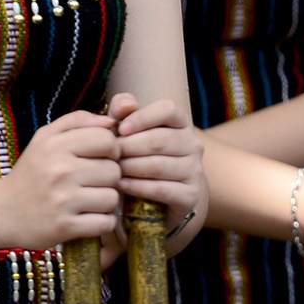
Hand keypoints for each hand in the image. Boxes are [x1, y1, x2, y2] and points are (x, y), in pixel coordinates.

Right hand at [0, 109, 121, 250]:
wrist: (2, 212)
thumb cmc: (31, 173)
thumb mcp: (45, 138)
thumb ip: (78, 121)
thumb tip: (111, 122)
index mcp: (55, 145)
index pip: (107, 140)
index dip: (111, 150)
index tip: (100, 158)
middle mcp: (59, 170)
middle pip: (114, 171)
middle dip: (109, 178)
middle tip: (92, 183)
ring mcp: (63, 200)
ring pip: (113, 198)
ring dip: (106, 202)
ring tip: (89, 201)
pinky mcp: (65, 227)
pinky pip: (106, 222)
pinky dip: (102, 223)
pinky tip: (88, 218)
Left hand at [109, 93, 204, 255]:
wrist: (159, 197)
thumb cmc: (138, 156)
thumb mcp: (128, 130)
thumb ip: (123, 110)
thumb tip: (125, 106)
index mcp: (181, 123)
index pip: (168, 109)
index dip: (142, 117)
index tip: (120, 129)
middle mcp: (193, 144)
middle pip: (159, 140)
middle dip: (128, 147)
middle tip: (109, 155)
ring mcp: (194, 170)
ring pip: (158, 165)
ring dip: (130, 168)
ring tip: (112, 170)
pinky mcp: (190, 195)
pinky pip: (161, 189)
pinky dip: (137, 187)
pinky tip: (121, 185)